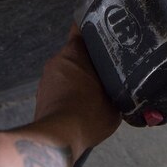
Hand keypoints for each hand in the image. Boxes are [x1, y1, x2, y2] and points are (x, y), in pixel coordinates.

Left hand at [33, 24, 121, 156]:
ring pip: (68, 71)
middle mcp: (57, 59)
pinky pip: (60, 88)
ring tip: (97, 92)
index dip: (95, 28)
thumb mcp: (116, 99)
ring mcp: (46, 79)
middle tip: (110, 69)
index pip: (82, 28)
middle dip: (91, 59)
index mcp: (74, 52)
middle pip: (76, 52)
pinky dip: (70, 93)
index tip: (108, 32)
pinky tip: (83, 107)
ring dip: (80, 78)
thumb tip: (126, 87)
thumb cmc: (89, 113)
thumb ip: (119, 86)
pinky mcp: (41, 96)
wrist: (58, 138)